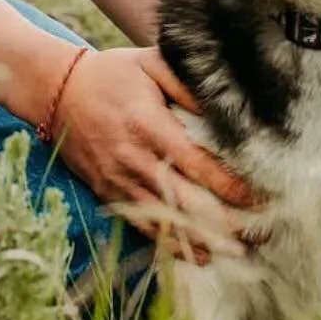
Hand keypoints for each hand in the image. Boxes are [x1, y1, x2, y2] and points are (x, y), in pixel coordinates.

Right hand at [48, 46, 256, 263]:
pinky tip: (201, 256)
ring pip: (166, 222)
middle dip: (226, 222)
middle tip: (262, 233)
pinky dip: (173, 245)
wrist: (57, 92)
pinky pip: (144, 227)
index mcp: (149, 125)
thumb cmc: (112, 73)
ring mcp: (120, 182)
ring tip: (241, 252)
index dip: (231, 186)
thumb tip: (225, 108)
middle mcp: (135, 160)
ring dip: (204, 241)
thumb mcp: (151, 63)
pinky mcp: (110, 194)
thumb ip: (188, 85)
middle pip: (186, 201)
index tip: (262, 197)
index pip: (198, 164)